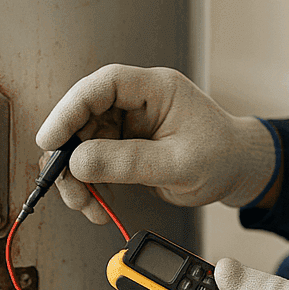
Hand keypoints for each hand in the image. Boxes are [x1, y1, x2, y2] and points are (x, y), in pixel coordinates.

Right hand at [36, 65, 277, 223]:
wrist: (237, 171)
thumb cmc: (221, 158)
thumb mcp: (178, 165)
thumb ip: (128, 162)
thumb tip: (78, 161)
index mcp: (157, 88)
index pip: (104, 85)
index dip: (71, 108)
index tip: (50, 139)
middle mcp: (138, 100)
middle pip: (84, 115)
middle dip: (69, 153)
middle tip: (65, 185)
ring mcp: (129, 122)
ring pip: (82, 141)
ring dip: (75, 176)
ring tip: (85, 205)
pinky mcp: (125, 144)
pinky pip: (93, 159)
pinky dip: (88, 184)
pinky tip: (95, 204)